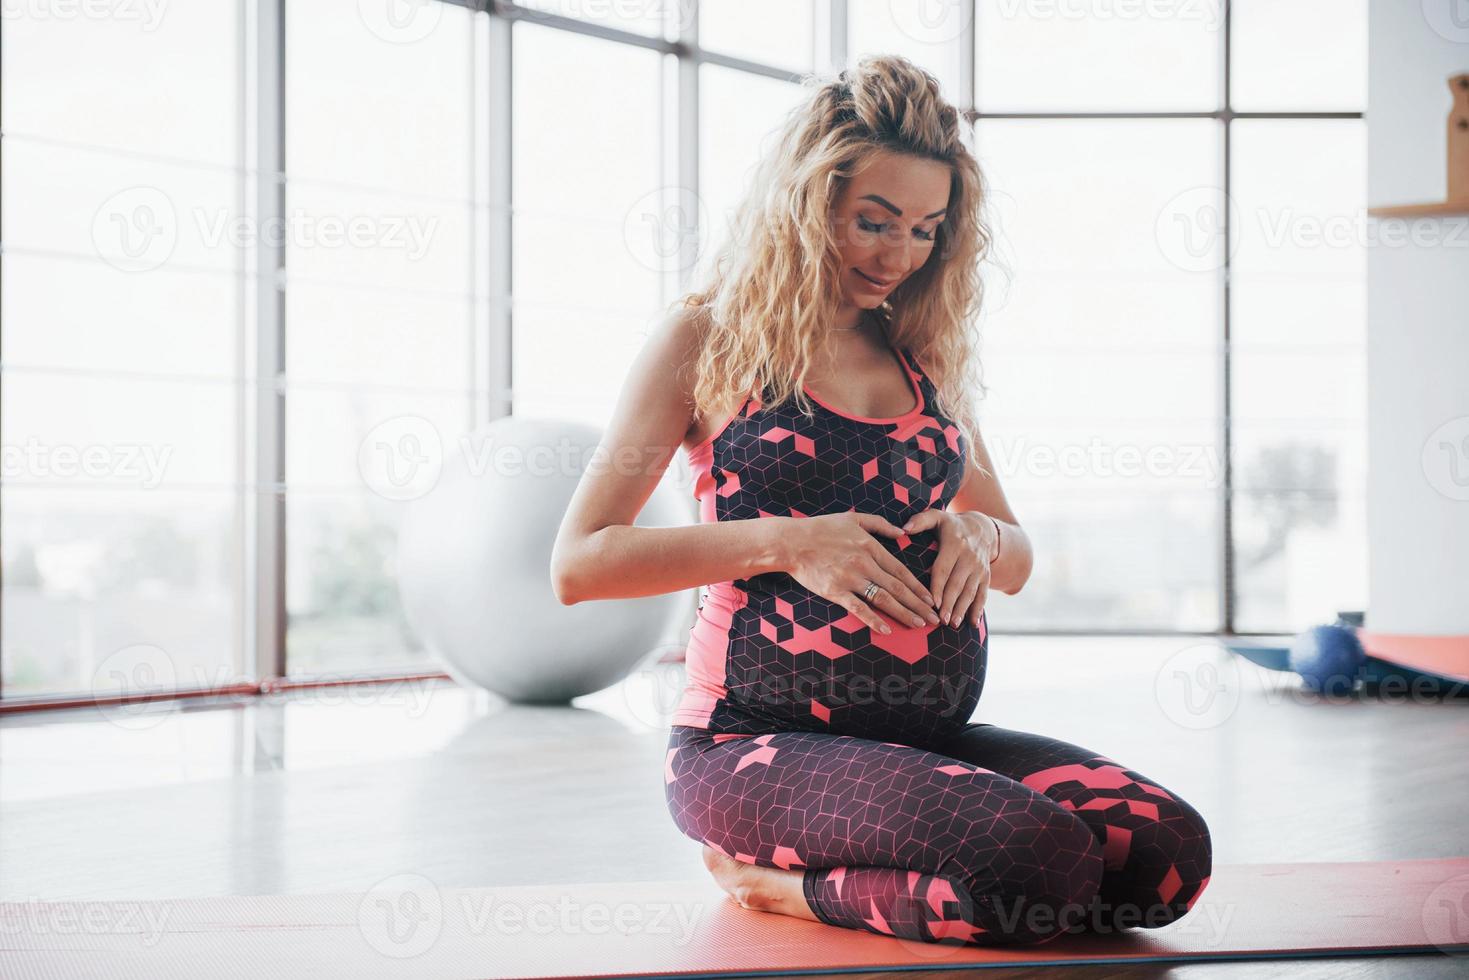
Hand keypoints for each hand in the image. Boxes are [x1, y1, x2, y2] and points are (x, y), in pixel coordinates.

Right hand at [782, 513, 939, 634]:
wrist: (791, 542)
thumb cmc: (821, 528)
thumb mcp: (853, 518)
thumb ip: (880, 524)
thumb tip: (902, 533)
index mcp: (870, 546)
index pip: (900, 570)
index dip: (918, 586)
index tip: (931, 599)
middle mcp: (864, 563)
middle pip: (897, 587)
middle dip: (918, 604)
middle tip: (934, 618)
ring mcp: (850, 578)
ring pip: (883, 598)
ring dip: (903, 613)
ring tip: (918, 624)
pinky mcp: (835, 591)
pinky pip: (858, 608)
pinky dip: (873, 619)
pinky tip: (886, 629)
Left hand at [902, 510, 995, 627]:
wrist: (982, 529)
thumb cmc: (951, 525)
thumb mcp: (937, 517)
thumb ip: (921, 521)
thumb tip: (904, 529)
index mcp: (954, 544)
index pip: (944, 568)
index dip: (938, 586)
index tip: (932, 602)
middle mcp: (969, 557)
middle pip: (957, 583)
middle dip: (950, 603)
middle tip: (941, 620)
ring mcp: (979, 568)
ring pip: (970, 591)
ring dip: (962, 609)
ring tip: (953, 624)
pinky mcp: (986, 576)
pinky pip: (983, 594)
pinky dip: (978, 609)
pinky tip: (972, 624)